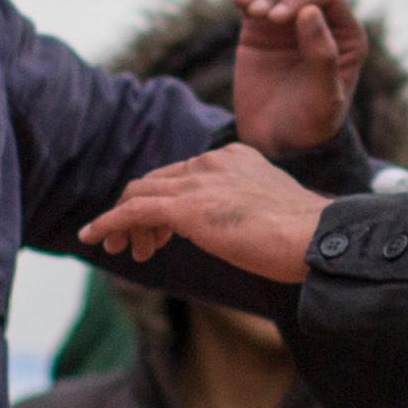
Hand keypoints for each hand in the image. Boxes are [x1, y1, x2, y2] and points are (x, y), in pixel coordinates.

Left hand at [76, 145, 322, 280]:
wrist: (315, 237)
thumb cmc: (304, 236)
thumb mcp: (269, 211)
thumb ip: (241, 208)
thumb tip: (230, 227)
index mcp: (234, 157)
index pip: (182, 175)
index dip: (164, 204)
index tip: (162, 235)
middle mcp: (212, 162)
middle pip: (156, 182)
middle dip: (138, 214)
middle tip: (136, 247)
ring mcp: (198, 182)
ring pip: (139, 194)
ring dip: (122, 223)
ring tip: (120, 250)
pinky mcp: (186, 207)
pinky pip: (132, 211)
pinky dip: (108, 223)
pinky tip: (92, 237)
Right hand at [224, 0, 362, 154]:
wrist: (278, 143)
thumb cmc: (309, 125)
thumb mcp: (323, 98)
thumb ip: (321, 55)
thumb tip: (310, 10)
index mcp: (346, 35)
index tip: (275, 19)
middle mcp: (321, 21)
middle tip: (255, 13)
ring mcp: (290, 20)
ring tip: (242, 4)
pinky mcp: (261, 25)